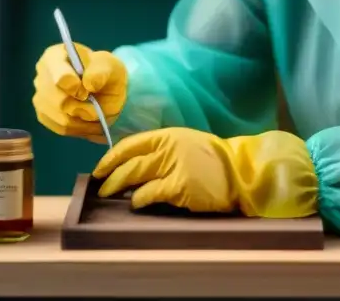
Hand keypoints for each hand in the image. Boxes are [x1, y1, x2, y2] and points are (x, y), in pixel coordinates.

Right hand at [32, 42, 126, 142]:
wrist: (104, 89)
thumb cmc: (104, 72)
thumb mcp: (109, 66)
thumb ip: (100, 72)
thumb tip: (89, 84)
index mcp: (55, 56)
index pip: (60, 77)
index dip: (75, 88)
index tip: (88, 91)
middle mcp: (42, 76)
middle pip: (59, 101)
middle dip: (83, 107)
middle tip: (96, 106)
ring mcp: (41, 97)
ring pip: (61, 118)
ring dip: (85, 119)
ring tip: (96, 112)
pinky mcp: (44, 115)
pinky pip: (62, 128)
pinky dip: (80, 127)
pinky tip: (88, 120)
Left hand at [92, 127, 318, 217]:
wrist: (241, 171)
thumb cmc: (214, 161)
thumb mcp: (186, 146)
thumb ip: (162, 153)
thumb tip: (134, 168)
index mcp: (169, 136)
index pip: (131, 144)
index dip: (111, 157)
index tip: (99, 169)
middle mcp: (168, 147)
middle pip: (130, 161)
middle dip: (110, 176)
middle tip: (101, 188)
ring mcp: (173, 166)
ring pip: (135, 176)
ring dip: (119, 187)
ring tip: (111, 195)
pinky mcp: (179, 186)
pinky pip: (150, 193)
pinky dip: (139, 199)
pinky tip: (135, 204)